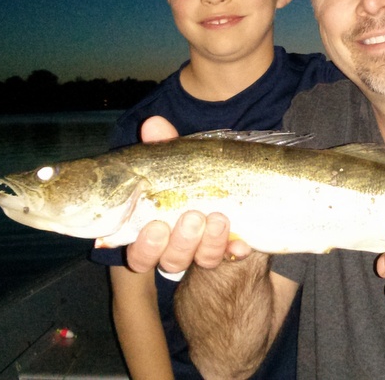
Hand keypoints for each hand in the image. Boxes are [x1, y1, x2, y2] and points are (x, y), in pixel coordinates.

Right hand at [124, 116, 251, 273]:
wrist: (244, 188)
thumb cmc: (198, 174)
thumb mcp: (183, 157)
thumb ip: (166, 146)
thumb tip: (153, 124)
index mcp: (155, 231)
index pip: (140, 253)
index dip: (145, 247)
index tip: (155, 227)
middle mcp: (179, 247)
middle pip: (170, 261)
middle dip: (180, 242)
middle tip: (192, 216)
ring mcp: (207, 250)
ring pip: (202, 260)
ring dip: (208, 242)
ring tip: (218, 217)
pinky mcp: (234, 249)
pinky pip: (234, 258)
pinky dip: (236, 249)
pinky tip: (241, 243)